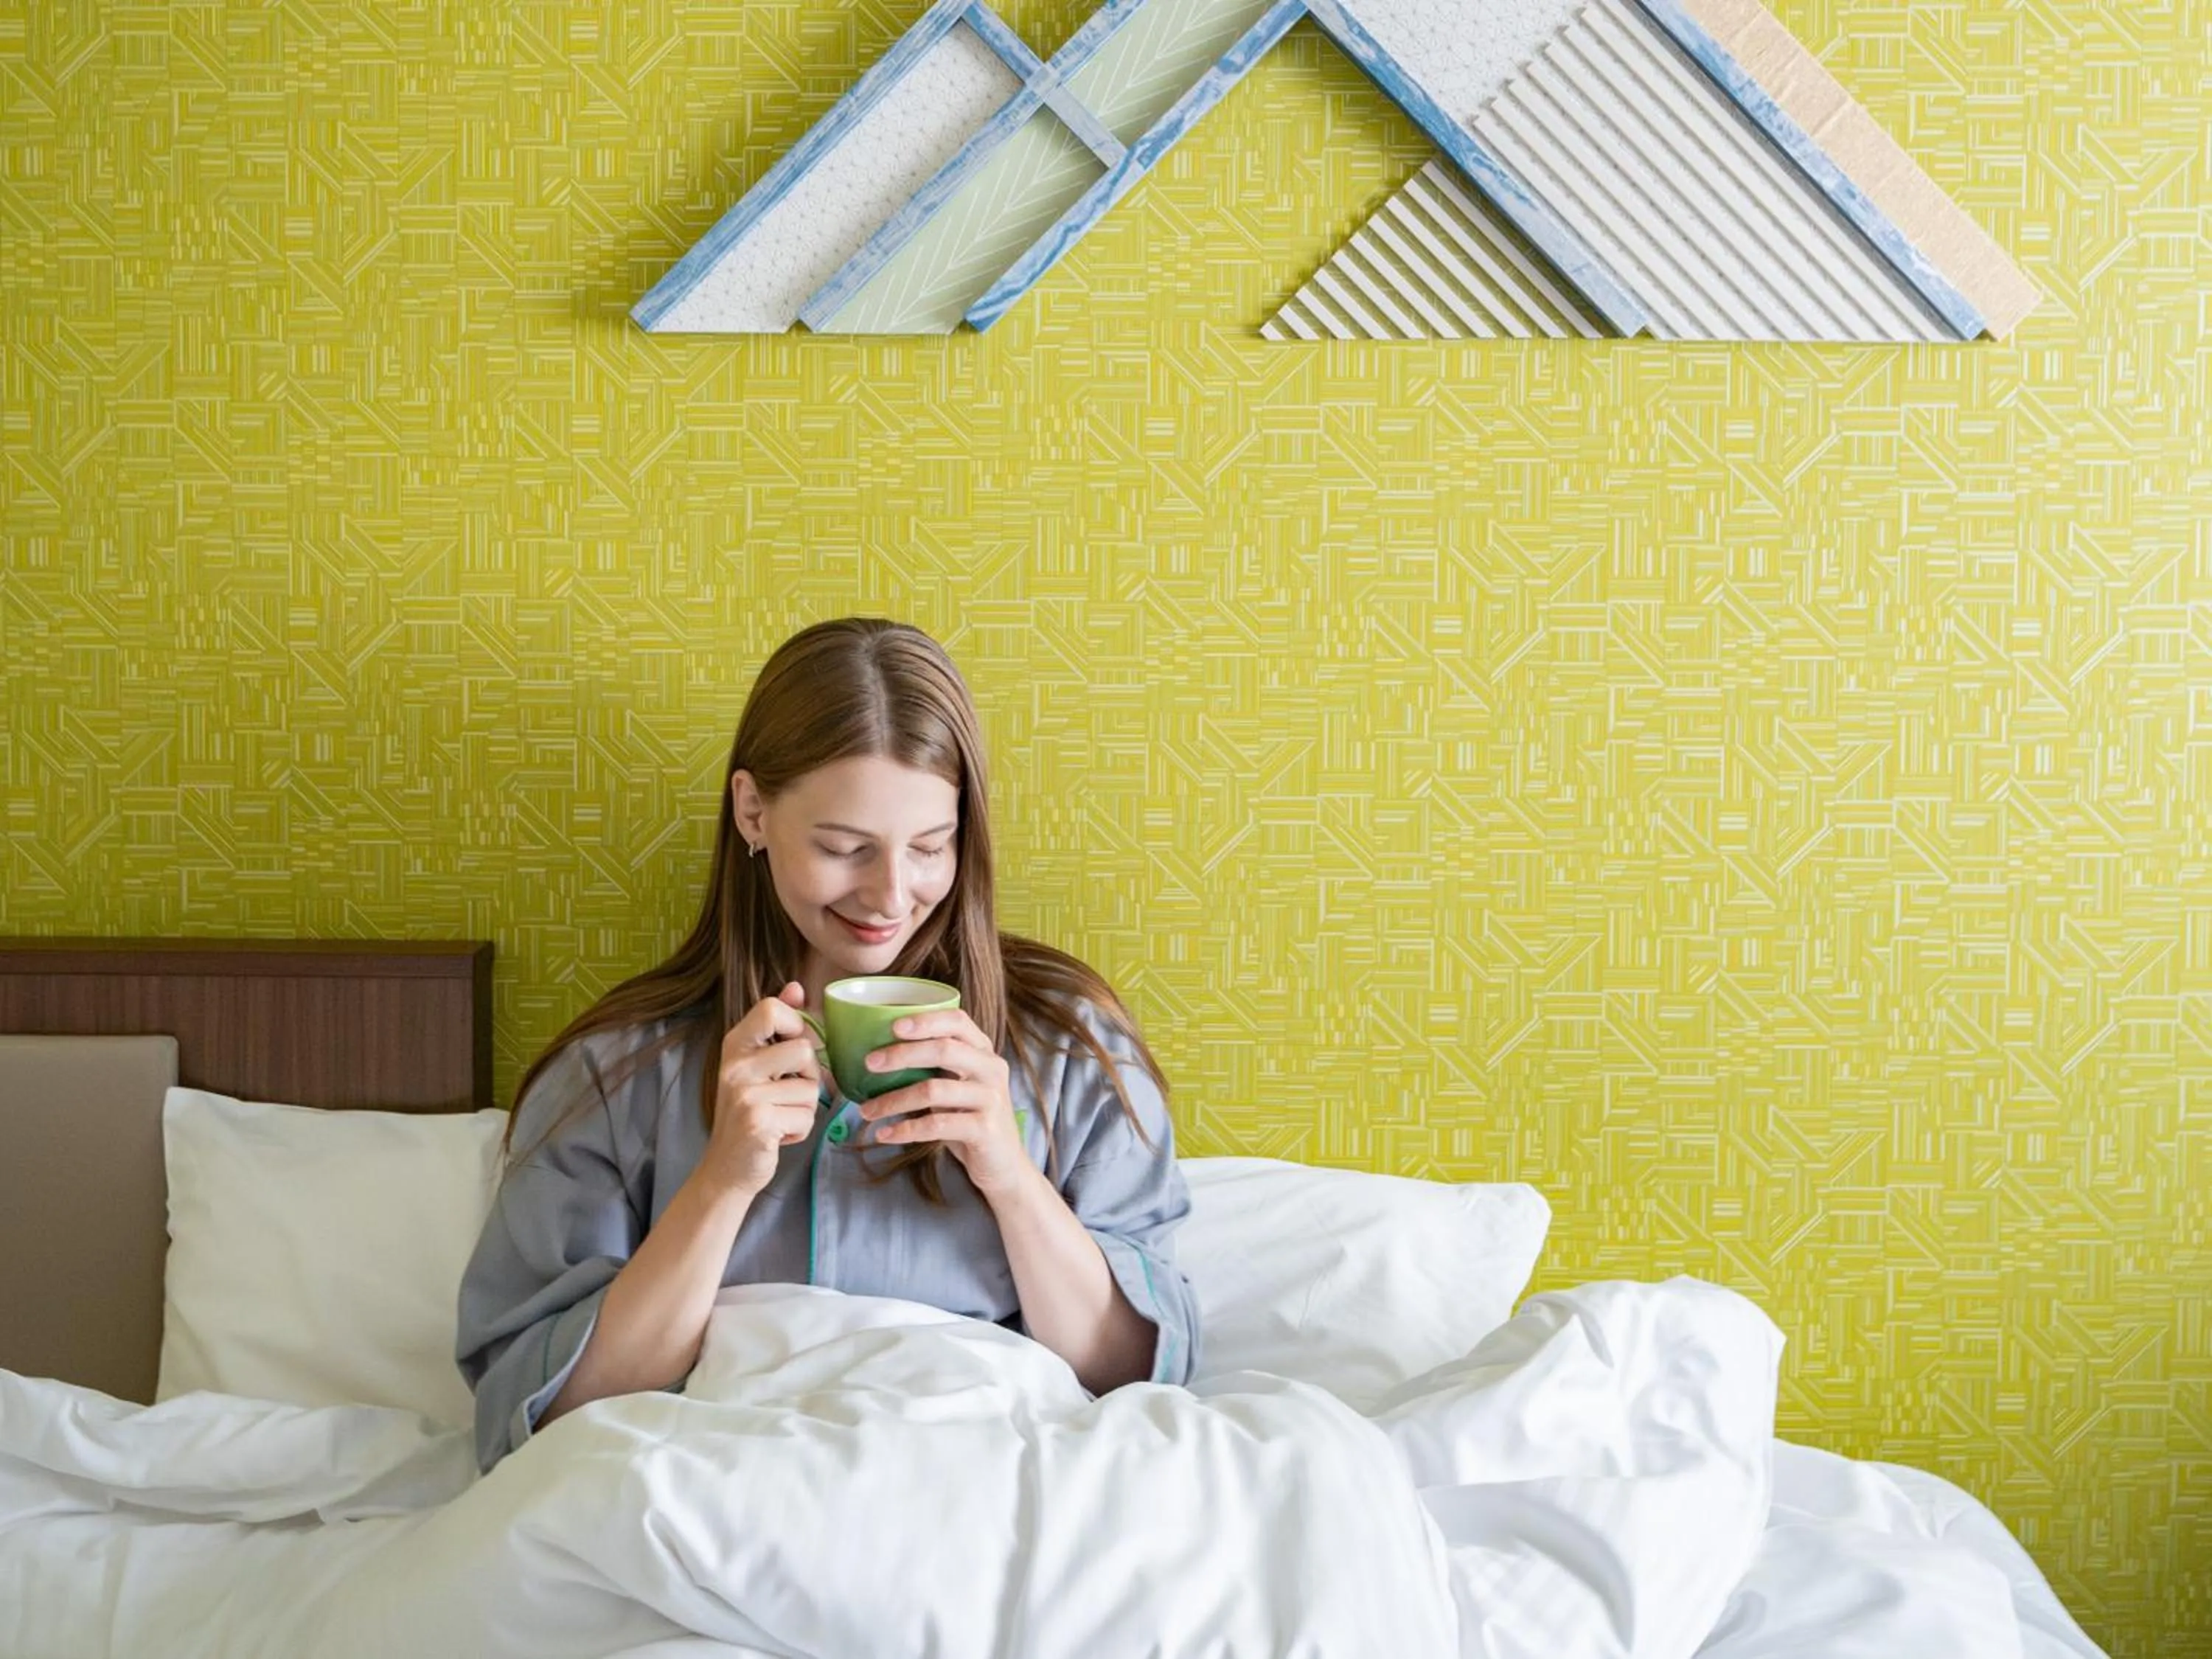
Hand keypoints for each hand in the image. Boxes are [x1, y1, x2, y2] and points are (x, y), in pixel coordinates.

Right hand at [703, 982, 822, 1200]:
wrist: (727, 1168)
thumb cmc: (750, 1113)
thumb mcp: (757, 1065)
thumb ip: (777, 1026)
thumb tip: (796, 986)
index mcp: (735, 1046)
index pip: (772, 1009)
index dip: (797, 1024)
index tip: (794, 1046)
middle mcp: (735, 1066)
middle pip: (803, 1049)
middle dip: (810, 1075)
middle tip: (789, 1092)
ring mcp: (745, 1094)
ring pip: (811, 1088)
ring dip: (805, 1108)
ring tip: (780, 1117)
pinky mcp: (758, 1122)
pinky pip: (807, 1116)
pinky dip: (800, 1130)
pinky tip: (778, 1135)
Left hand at [857, 1009, 1033, 1198]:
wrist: (1005, 1163)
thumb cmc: (971, 1119)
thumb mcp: (957, 1086)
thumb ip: (934, 1068)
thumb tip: (879, 1057)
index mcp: (984, 1052)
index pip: (957, 1022)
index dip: (926, 1020)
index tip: (893, 1026)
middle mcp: (992, 1069)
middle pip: (944, 1050)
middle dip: (902, 1054)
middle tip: (869, 1063)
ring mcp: (991, 1099)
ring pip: (934, 1090)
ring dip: (893, 1100)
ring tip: (866, 1111)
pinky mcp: (985, 1129)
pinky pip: (936, 1125)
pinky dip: (905, 1129)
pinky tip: (884, 1134)